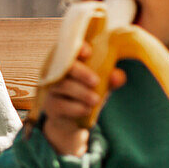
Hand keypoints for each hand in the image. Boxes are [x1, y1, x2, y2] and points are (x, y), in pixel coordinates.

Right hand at [40, 40, 125, 156]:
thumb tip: (117, 76)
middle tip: (96, 81)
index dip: (77, 48)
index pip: (70, 49)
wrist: (72, 120)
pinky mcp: (51, 106)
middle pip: (65, 67)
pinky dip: (76, 107)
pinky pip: (61, 104)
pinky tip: (87, 110)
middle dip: (81, 72)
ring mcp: (52, 89)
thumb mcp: (102, 85)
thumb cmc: (87, 94)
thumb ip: (111, 79)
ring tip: (96, 100)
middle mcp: (57, 72)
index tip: (88, 52)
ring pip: (63, 86)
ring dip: (81, 92)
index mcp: (70, 62)